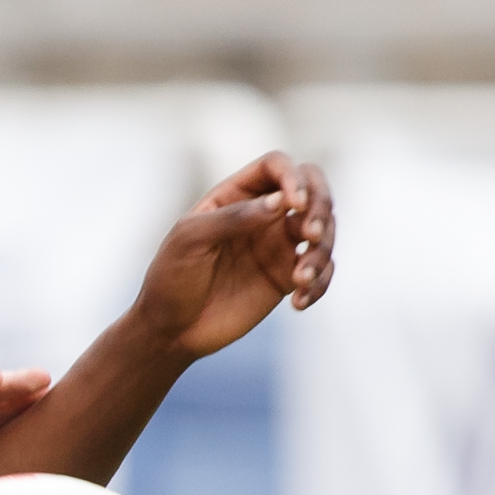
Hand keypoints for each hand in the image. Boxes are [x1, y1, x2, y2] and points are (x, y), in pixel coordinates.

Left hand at [140, 152, 336, 361]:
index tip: (294, 203)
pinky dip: (320, 283)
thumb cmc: (171, 277)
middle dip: (321, 206)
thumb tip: (280, 202)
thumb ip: (234, 217)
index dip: (293, 176)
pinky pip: (321, 270)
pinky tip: (298, 302)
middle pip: (313, 189)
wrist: (170, 328)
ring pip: (324, 230)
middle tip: (311, 236)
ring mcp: (278, 244)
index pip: (277, 166)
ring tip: (300, 279)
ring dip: (322, 252)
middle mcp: (263, 213)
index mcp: (237, 195)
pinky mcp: (287, 277)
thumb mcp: (191, 240)